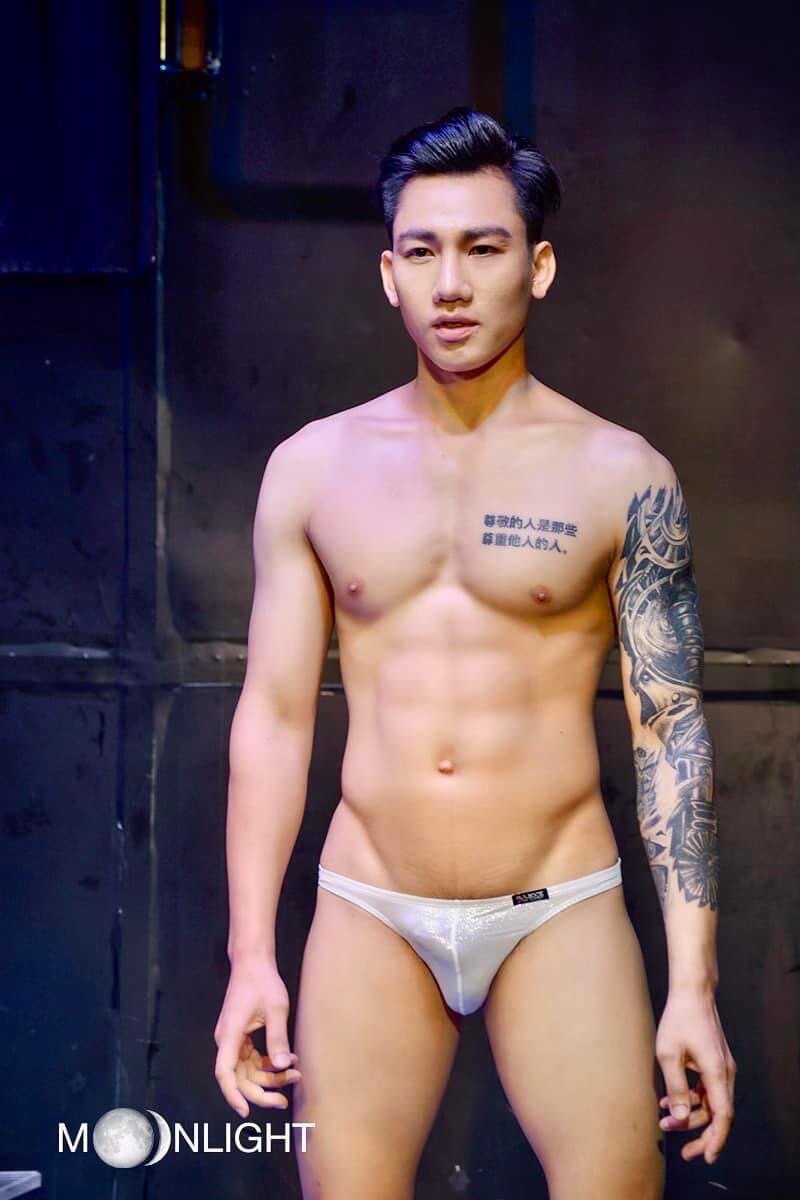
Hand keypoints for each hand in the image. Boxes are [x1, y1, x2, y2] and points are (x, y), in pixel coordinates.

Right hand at [213, 955, 302, 1117]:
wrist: (252, 962)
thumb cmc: (263, 982)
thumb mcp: (276, 1009)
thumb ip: (278, 1039)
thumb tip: (282, 1066)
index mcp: (229, 1034)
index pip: (225, 1073)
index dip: (233, 1095)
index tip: (245, 1112)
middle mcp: (226, 1041)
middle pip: (239, 1077)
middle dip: (261, 1091)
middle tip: (284, 1101)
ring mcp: (232, 1040)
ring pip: (247, 1070)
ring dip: (269, 1078)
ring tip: (294, 1076)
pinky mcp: (239, 1037)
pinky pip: (251, 1060)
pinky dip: (268, 1065)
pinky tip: (287, 1062)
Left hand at [655, 987, 735, 1164]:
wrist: (692, 992)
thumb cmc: (679, 1019)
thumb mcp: (668, 1054)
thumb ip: (675, 1088)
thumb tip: (680, 1117)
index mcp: (717, 1072)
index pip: (723, 1116)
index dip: (716, 1139)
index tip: (706, 1157)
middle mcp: (724, 1073)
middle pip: (718, 1114)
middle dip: (699, 1133)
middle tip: (683, 1150)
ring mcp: (721, 1068)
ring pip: (710, 1103)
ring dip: (690, 1114)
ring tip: (665, 1120)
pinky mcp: (714, 1063)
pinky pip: (706, 1089)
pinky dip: (690, 1098)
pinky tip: (667, 1100)